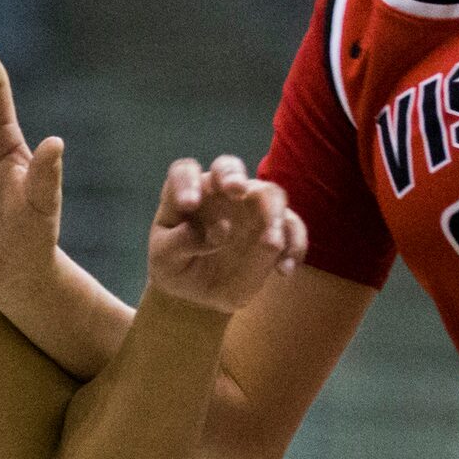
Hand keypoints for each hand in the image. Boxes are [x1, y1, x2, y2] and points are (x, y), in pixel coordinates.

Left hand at [146, 156, 305, 316]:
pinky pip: (292, 228)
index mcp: (188, 193)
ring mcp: (251, 208)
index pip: (185, 172)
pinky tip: (283, 270)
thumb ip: (180, 243)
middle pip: (229, 167)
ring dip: (273, 214)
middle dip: (233, 175)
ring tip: (270, 243)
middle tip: (236, 190)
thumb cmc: (175, 265)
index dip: (186, 181)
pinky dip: (294, 245)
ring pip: (270, 193)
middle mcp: (220, 193)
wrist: (197, 291)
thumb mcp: (164, 259)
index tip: (188, 204)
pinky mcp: (274, 230)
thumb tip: (216, 234)